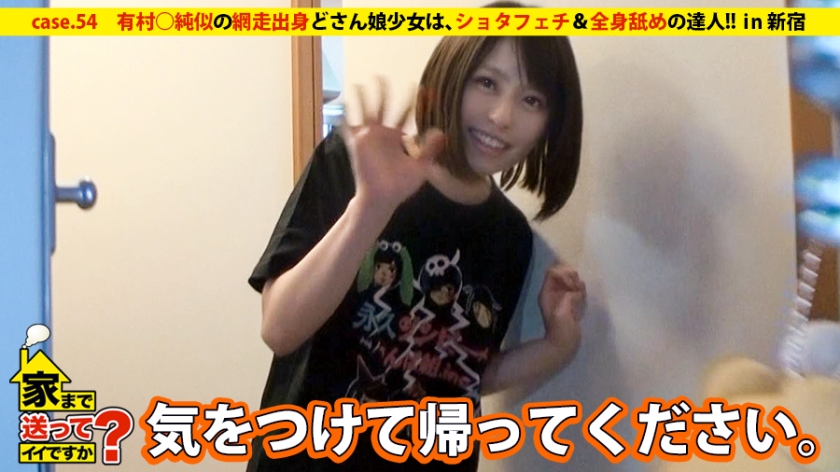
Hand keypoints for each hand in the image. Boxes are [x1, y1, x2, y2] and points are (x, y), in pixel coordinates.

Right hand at [338, 78, 445, 213]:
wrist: (383, 199)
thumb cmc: (400, 186)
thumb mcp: (421, 167)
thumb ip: (430, 150)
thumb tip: (442, 132)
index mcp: (396, 137)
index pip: (404, 114)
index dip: (412, 101)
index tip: (422, 88)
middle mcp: (381, 134)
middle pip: (383, 107)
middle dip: (383, 92)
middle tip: (383, 76)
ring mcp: (368, 138)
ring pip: (364, 113)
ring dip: (362, 99)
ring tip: (359, 85)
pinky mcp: (357, 146)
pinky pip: (348, 129)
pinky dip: (343, 118)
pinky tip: (342, 106)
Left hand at [538, 264, 586, 352]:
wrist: (563, 346)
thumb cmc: (560, 331)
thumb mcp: (562, 314)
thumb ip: (568, 298)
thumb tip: (576, 290)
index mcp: (547, 293)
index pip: (552, 272)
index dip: (563, 274)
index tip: (572, 285)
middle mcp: (553, 292)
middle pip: (561, 273)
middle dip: (572, 277)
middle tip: (578, 289)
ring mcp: (562, 297)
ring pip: (570, 280)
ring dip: (577, 283)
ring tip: (581, 294)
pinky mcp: (571, 303)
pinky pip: (576, 289)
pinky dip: (580, 290)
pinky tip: (582, 299)